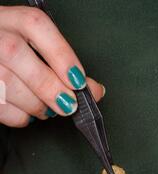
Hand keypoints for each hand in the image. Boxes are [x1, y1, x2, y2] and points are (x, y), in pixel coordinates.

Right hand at [0, 6, 104, 126]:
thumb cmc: (14, 59)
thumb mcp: (36, 51)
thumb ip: (64, 66)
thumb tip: (95, 90)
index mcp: (11, 20)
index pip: (35, 25)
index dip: (61, 54)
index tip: (78, 80)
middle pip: (15, 54)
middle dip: (48, 85)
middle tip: (69, 104)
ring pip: (7, 83)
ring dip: (36, 104)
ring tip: (47, 109)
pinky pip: (1, 107)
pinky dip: (20, 116)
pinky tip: (27, 112)